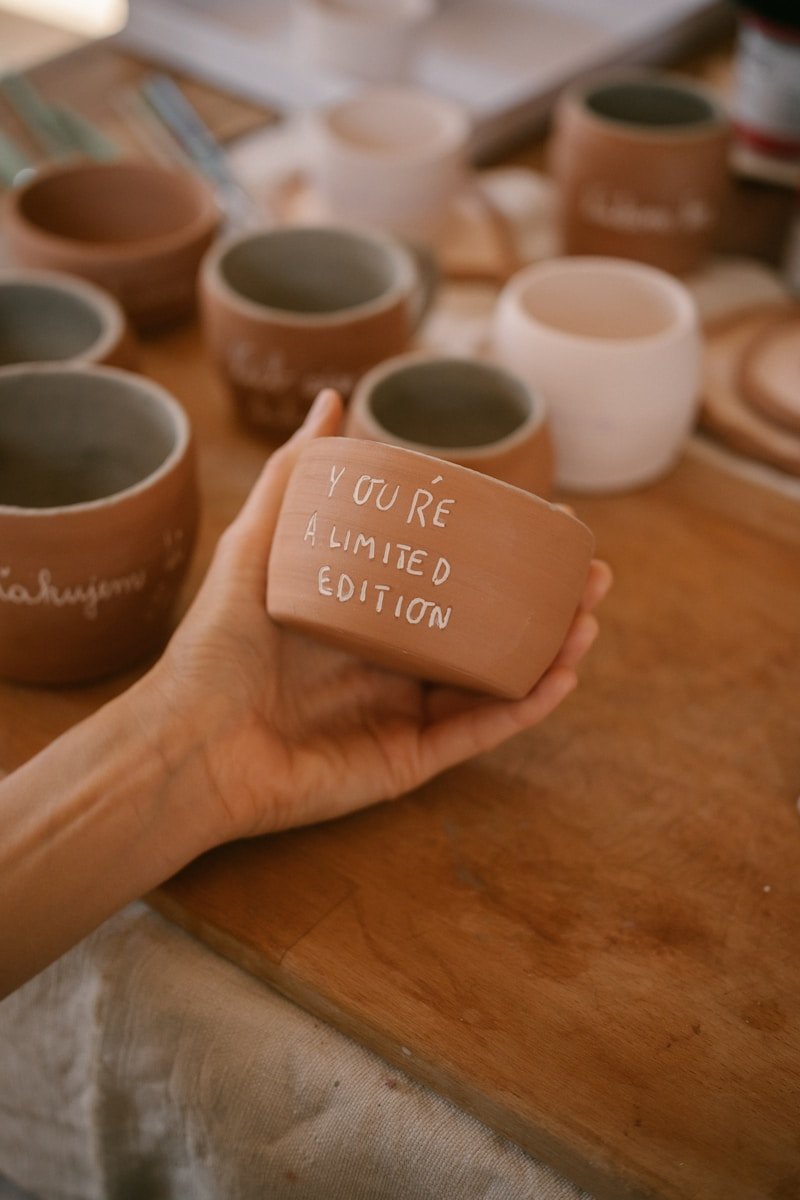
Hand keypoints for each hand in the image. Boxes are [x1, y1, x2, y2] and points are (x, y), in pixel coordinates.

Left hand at [145, 390, 611, 842]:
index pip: (450, 583)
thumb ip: (296, 478)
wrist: (190, 741)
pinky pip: (479, 732)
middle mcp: (393, 665)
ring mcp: (405, 714)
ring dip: (552, 652)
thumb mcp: (259, 546)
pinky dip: (524, 706)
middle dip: (547, 604)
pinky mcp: (409, 761)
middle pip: (489, 632)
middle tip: (592, 574)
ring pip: (496, 681)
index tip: (546, 523)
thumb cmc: (216, 645)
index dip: (502, 557)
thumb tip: (333, 399)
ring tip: (590, 616)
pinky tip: (562, 673)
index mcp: (367, 617)